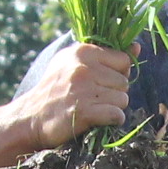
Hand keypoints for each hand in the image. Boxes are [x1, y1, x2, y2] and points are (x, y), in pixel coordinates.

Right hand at [12, 42, 130, 154]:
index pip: (123, 60)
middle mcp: (83, 67)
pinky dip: (111, 120)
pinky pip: (117, 115)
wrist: (30, 117)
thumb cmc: (56, 90)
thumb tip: (138, 47)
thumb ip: (106, 55)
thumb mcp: (74, 63)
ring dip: (112, 108)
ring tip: (93, 108)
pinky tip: (97, 119)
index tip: (101, 82)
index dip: (117, 74)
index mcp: (82, 51)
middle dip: (114, 93)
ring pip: (123, 99)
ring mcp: (84, 89)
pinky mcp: (84, 111)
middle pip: (124, 82)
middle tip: (93, 99)